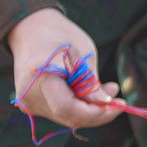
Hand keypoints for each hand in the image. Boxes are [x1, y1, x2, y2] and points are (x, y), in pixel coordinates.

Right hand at [8, 8, 121, 130]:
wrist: (29, 30)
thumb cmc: (59, 36)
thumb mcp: (82, 54)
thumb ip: (90, 82)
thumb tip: (106, 104)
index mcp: (41, 79)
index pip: (68, 109)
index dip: (95, 113)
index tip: (119, 105)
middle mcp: (29, 96)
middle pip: (68, 116)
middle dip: (97, 112)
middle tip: (118, 99)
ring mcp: (27, 103)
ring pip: (65, 116)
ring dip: (89, 109)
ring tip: (107, 89)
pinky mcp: (30, 104)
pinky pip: (59, 111)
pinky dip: (77, 106)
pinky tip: (89, 93)